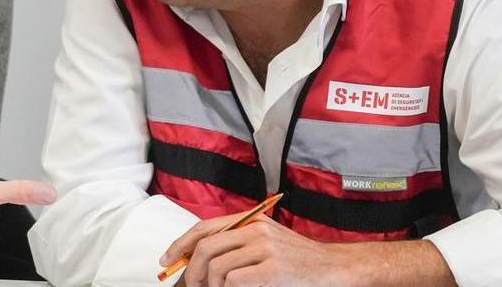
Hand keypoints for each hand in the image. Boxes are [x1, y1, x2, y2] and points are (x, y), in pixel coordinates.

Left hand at [167, 214, 351, 286]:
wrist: (333, 267)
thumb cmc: (297, 260)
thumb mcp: (267, 241)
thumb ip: (237, 244)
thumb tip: (198, 259)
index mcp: (251, 220)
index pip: (205, 227)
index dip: (181, 243)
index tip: (167, 260)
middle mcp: (255, 229)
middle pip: (205, 247)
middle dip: (190, 270)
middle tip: (191, 286)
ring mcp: (264, 248)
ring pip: (216, 267)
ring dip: (209, 285)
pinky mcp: (272, 269)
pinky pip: (233, 281)